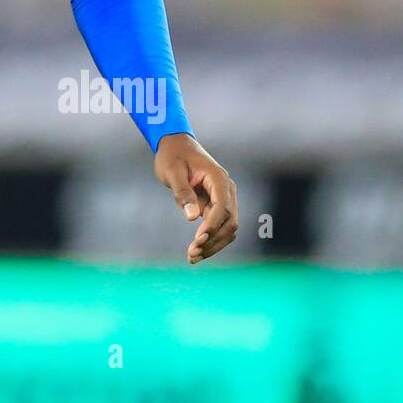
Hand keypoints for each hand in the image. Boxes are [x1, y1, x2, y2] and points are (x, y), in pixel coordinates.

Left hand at [154, 134, 237, 263]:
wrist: (175, 145)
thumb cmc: (172, 156)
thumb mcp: (172, 171)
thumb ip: (182, 192)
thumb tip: (192, 217)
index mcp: (218, 178)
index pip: (222, 208)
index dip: (212, 226)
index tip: (197, 240)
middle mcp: (227, 190)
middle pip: (230, 222)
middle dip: (213, 240)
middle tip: (191, 254)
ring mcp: (225, 199)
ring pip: (228, 229)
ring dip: (213, 245)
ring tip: (192, 257)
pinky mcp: (217, 206)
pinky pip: (220, 228)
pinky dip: (211, 241)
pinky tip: (196, 252)